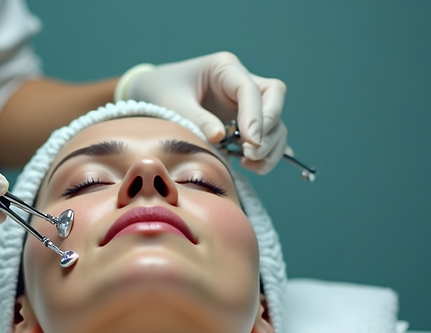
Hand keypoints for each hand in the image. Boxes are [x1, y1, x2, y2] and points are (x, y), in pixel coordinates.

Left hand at [127, 52, 288, 173]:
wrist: (155, 92)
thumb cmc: (162, 91)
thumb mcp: (172, 104)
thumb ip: (196, 119)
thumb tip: (220, 137)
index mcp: (225, 68)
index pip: (251, 89)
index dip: (256, 116)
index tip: (251, 143)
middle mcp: (241, 81)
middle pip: (274, 99)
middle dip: (268, 129)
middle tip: (251, 154)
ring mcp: (246, 102)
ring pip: (275, 121)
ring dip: (270, 146)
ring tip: (248, 165)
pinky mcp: (247, 120)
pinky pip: (269, 135)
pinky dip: (268, 152)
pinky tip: (258, 167)